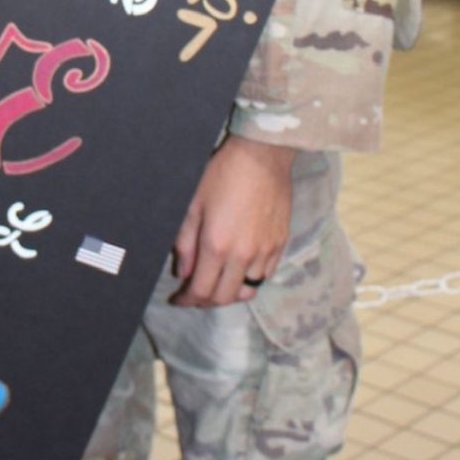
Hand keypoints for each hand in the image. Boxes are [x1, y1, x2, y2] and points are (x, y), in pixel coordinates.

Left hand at [170, 137, 293, 307]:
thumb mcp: (192, 205)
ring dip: (230, 294)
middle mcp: (244, 255)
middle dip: (205, 302)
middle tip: (194, 295)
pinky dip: (249, 281)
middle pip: (225, 297)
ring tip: (216, 284)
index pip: (202, 290)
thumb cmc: (222, 175)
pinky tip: (238, 271)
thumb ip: (185, 243)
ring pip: (248, 290)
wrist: (262, 158)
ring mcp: (266, 252)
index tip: (178, 299)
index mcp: (217, 246)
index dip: (188, 301)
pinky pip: (265, 276)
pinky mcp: (281, 245)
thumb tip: (183, 273)